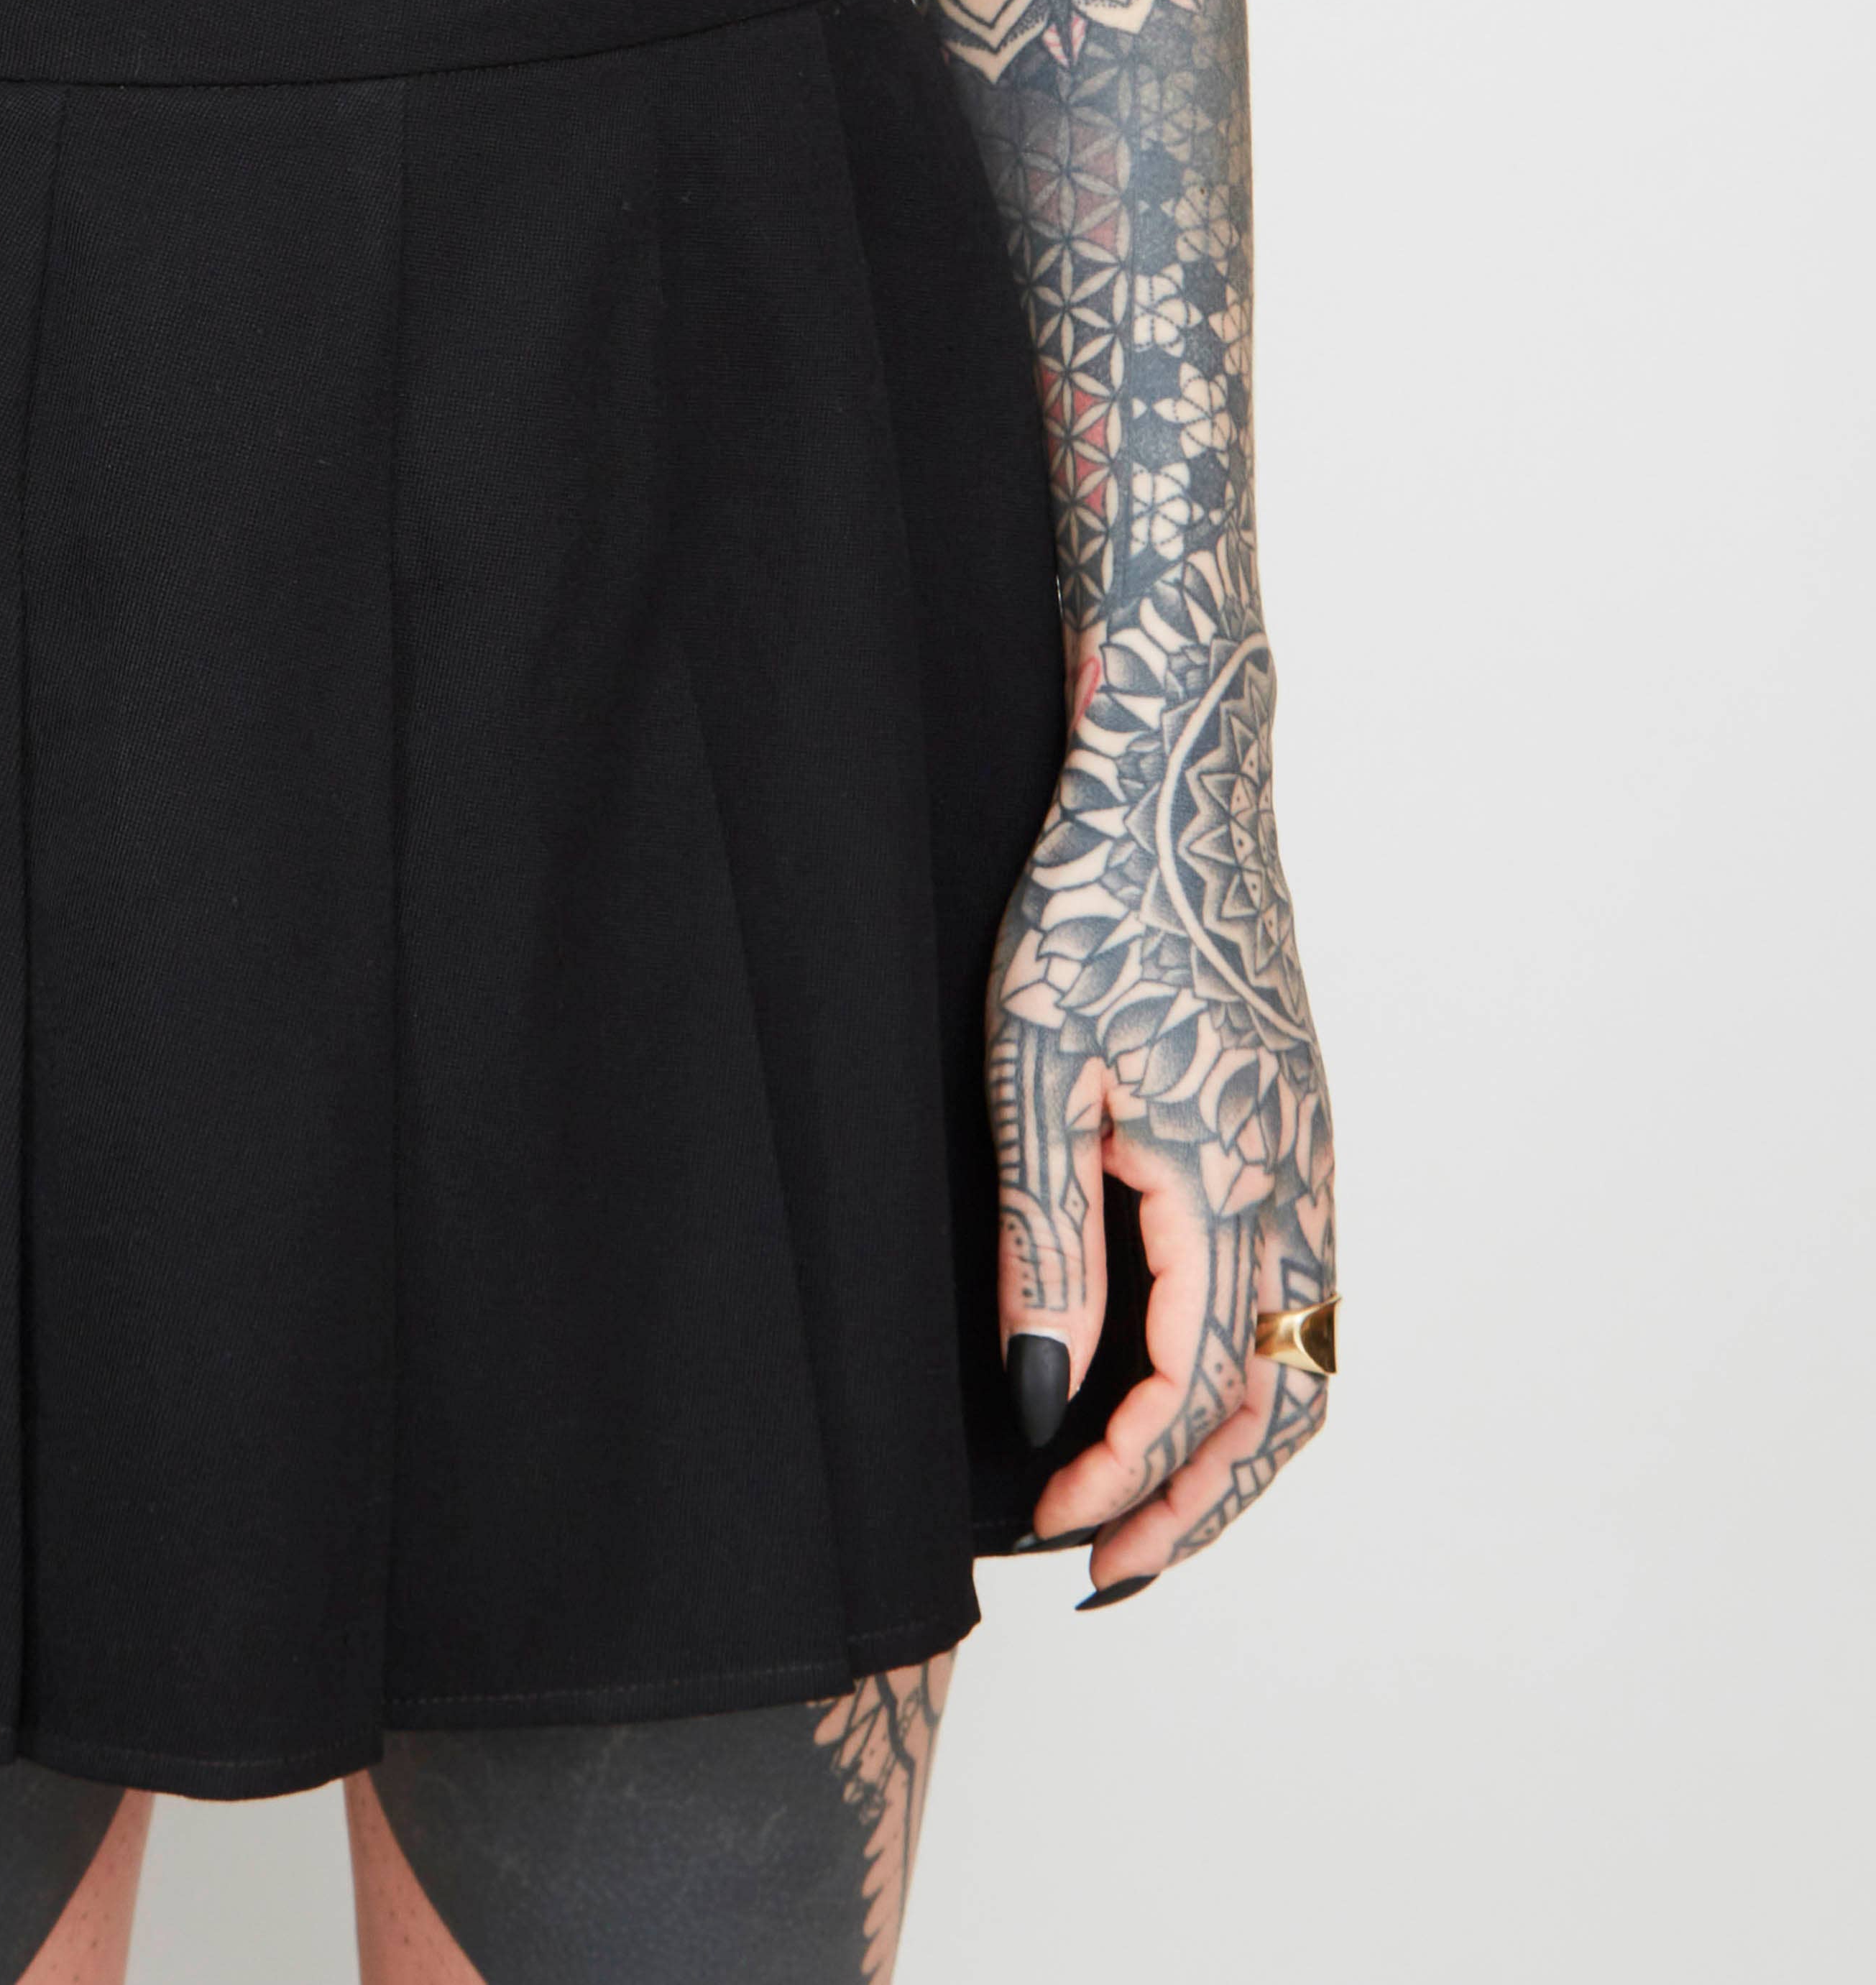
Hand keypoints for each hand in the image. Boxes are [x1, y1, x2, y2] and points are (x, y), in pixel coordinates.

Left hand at [988, 563, 1335, 1598]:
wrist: (1175, 778)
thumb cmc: (1089, 905)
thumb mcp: (1032, 1067)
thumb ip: (1043, 1242)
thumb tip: (1047, 1402)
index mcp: (1230, 1175)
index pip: (1195, 1385)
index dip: (1123, 1472)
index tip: (1046, 1522)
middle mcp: (1298, 1178)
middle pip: (1281, 1402)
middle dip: (1199, 1504)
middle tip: (1108, 1567)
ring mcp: (1313, 1149)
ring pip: (1311, 1354)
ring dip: (1240, 1448)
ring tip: (1152, 1504)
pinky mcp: (1303, 1121)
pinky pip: (1310, 1287)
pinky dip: (1264, 1368)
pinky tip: (1190, 1378)